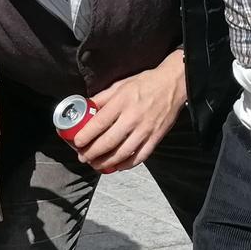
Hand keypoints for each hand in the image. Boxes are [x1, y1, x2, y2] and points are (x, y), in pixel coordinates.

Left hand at [69, 53, 185, 173]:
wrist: (173, 84)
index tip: (77, 142)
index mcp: (122, 102)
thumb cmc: (145, 83)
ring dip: (106, 162)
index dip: (86, 135)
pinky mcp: (156, 138)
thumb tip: (85, 107)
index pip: (99, 123)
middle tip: (83, 157)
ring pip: (123, 153)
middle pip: (108, 141)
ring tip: (95, 164)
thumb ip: (102, 98)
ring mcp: (145, 129)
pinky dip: (126, 165)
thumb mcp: (120, 84)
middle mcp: (133, 117)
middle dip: (92, 153)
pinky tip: (117, 166)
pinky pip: (139, 156)